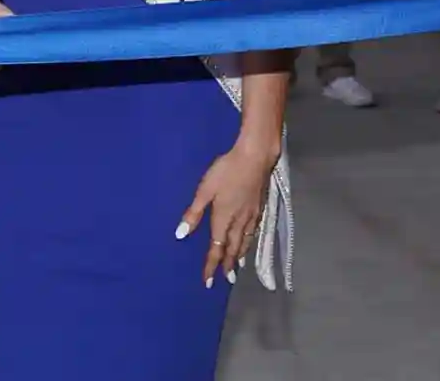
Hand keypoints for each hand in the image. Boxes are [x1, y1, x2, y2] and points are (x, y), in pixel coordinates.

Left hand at [177, 140, 276, 288]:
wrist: (255, 158)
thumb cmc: (226, 170)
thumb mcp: (205, 189)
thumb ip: (193, 213)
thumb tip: (180, 234)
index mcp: (223, 219)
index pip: (216, 248)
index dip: (211, 265)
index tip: (208, 281)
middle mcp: (239, 222)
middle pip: (233, 248)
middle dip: (227, 264)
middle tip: (227, 279)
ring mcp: (252, 216)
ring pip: (245, 242)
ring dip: (239, 256)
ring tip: (237, 266)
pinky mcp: (260, 208)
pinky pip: (253, 233)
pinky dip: (249, 242)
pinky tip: (249, 241)